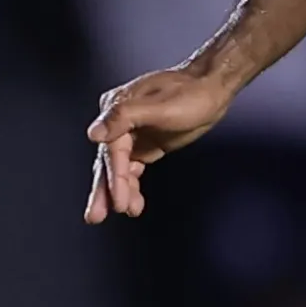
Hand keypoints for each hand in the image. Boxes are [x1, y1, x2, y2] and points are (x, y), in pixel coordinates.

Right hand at [83, 65, 236, 222]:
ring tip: (125, 212)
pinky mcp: (143, 144)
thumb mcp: (161, 106)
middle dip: (104, 190)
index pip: (111, 150)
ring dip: (119, 192)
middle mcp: (119, 122)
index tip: (119, 201)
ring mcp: (130, 134)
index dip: (114, 177)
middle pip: (108, 161)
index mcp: (116, 108)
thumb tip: (94, 134)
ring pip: (118, 169)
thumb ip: (125, 117)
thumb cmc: (190, 93)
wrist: (212, 89)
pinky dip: (131, 186)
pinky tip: (134, 204)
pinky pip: (131, 169)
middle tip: (95, 217)